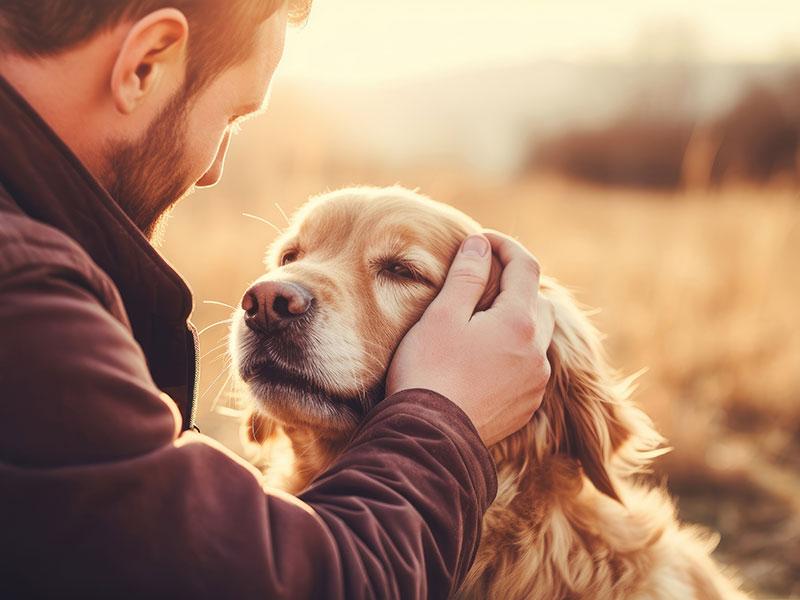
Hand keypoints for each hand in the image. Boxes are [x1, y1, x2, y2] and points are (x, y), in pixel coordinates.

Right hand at [386, 231, 554, 446]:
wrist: (428, 438)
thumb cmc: (429, 371)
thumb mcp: (443, 315)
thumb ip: (467, 276)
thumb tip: (481, 245)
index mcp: (519, 323)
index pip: (525, 267)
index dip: (505, 246)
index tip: (481, 241)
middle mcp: (537, 352)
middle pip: (538, 301)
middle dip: (515, 284)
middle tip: (482, 279)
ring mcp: (535, 382)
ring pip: (538, 337)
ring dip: (518, 320)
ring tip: (484, 319)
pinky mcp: (525, 406)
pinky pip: (530, 367)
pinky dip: (515, 351)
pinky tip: (486, 357)